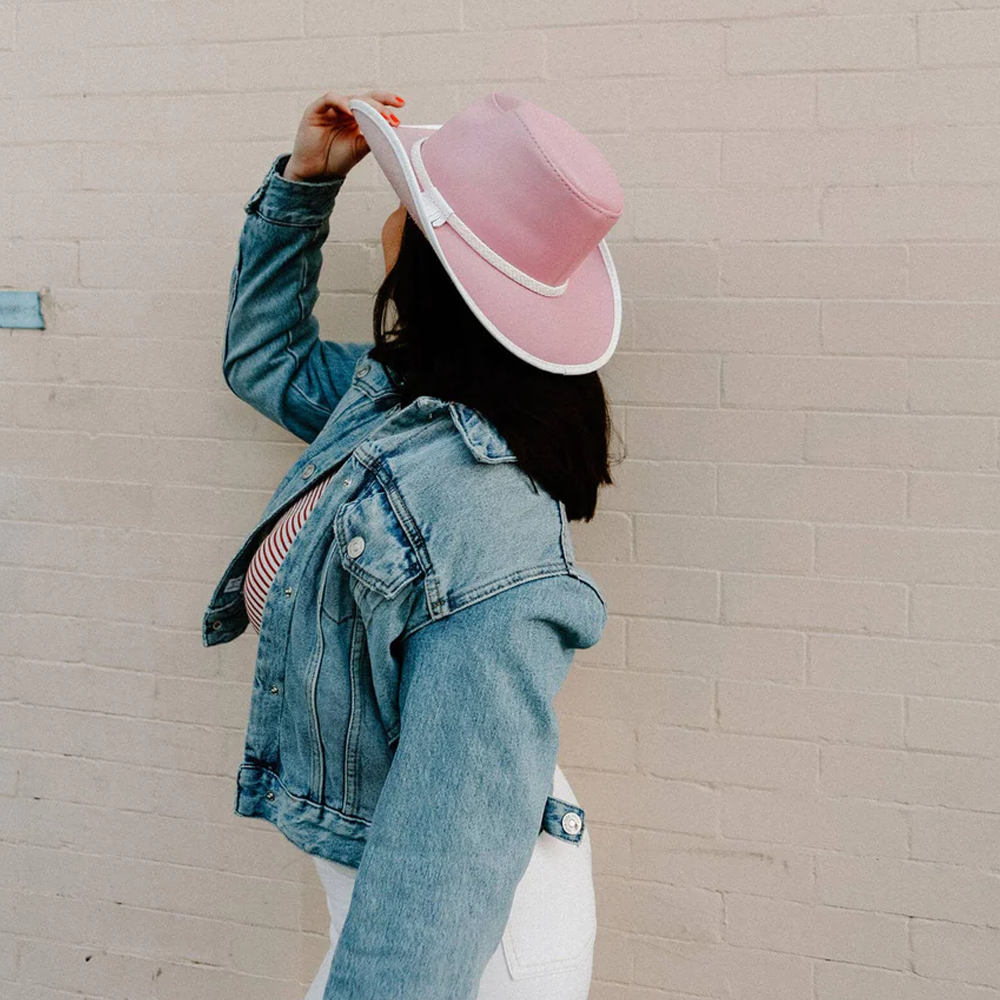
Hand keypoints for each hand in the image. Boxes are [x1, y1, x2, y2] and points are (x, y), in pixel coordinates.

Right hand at [284, 89, 404, 181]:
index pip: (373, 103)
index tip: (402, 104)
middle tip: (392, 116)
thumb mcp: (360, 148)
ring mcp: (330, 109)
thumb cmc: (337, 160)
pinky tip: (351, 112)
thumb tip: (393, 130)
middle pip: (364, 99)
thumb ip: (374, 136)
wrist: (316, 173)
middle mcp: (344, 110)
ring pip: (350, 98)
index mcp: (356, 117)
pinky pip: (330, 99)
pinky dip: (341, 102)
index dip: (386, 101)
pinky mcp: (315, 110)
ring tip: (377, 116)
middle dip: (380, 106)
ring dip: (365, 105)